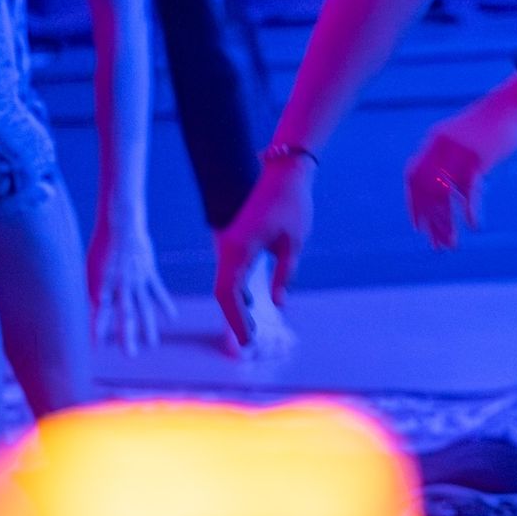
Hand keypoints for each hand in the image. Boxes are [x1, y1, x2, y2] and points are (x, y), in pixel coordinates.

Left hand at [88, 218, 177, 355]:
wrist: (124, 227)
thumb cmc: (108, 248)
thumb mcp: (98, 268)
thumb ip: (99, 287)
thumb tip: (98, 303)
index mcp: (107, 285)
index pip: (102, 311)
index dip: (100, 328)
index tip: (98, 346)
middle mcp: (122, 285)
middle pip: (126, 315)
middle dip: (128, 336)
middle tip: (130, 355)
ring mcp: (138, 280)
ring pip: (144, 307)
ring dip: (148, 327)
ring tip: (152, 344)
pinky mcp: (150, 273)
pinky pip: (158, 291)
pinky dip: (165, 304)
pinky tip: (172, 317)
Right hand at [213, 154, 313, 348]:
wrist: (284, 173)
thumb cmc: (292, 206)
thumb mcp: (293, 244)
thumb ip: (284, 275)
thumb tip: (278, 304)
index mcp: (240, 249)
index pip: (230, 293)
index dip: (237, 319)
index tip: (248, 340)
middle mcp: (228, 247)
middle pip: (223, 291)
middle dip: (234, 317)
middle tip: (248, 342)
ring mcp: (230, 242)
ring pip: (225, 281)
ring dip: (236, 304)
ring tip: (250, 328)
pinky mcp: (236, 239)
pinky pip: (231, 270)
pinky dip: (238, 289)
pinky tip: (251, 301)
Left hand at [405, 78, 516, 249]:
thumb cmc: (497, 122)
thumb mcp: (470, 138)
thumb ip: (456, 158)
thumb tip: (452, 188)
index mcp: (436, 139)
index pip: (413, 175)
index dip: (413, 203)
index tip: (417, 227)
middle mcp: (442, 145)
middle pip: (426, 190)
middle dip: (430, 221)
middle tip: (436, 246)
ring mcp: (459, 151)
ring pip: (444, 195)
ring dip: (447, 223)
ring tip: (451, 244)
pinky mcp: (479, 157)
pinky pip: (470, 191)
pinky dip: (471, 211)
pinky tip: (475, 225)